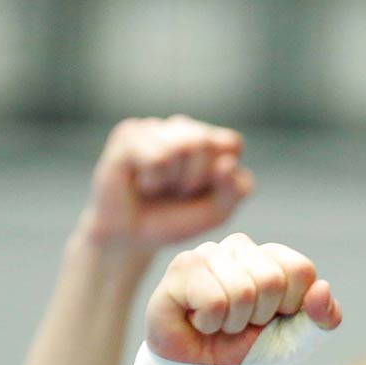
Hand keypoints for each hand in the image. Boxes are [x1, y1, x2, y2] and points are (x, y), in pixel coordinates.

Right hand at [81, 116, 252, 252]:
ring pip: (181, 146)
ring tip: (157, 187)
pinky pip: (156, 156)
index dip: (221, 174)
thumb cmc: (175, 219)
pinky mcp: (129, 133)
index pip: (231, 142)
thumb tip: (227, 164)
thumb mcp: (217, 211)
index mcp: (211, 141)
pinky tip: (142, 182)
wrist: (132, 237)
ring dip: (172, 180)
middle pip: (205, 142)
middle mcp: (183, 128)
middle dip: (194, 179)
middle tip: (175, 192)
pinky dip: (152, 180)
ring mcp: (156, 127)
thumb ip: (235, 188)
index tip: (203, 191)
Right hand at [145, 233, 341, 364]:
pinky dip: (210, 324)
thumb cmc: (247, 348)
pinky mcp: (182, 266)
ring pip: (242, 290)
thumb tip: (322, 288)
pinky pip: (213, 300)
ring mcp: (210, 252)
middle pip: (272, 279)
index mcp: (272, 258)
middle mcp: (240, 247)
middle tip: (240, 324)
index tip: (271, 319)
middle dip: (259, 317)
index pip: (301, 270)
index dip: (290, 307)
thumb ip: (322, 319)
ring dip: (233, 323)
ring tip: (219, 323)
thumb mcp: (295, 341)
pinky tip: (199, 320)